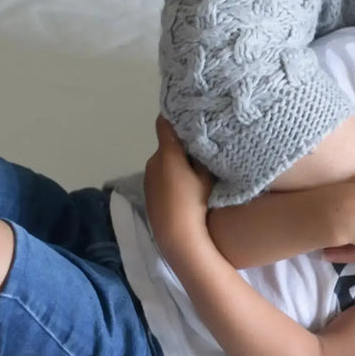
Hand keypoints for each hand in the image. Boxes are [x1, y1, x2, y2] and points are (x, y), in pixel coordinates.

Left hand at [144, 116, 212, 257]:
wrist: (177, 238)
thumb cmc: (196, 204)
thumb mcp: (206, 176)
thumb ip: (202, 155)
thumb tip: (200, 140)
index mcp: (167, 154)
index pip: (165, 123)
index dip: (177, 117)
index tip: (190, 117)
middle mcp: (153, 161)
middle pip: (167, 145)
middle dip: (181, 146)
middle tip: (201, 154)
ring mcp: (148, 178)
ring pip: (163, 162)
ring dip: (175, 164)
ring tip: (193, 176)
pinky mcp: (148, 194)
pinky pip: (160, 177)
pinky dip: (170, 178)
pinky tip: (182, 192)